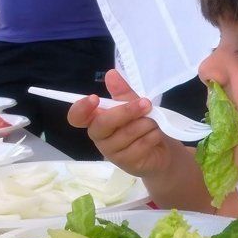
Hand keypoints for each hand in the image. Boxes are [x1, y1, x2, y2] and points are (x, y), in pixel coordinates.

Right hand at [67, 69, 184, 177]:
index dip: (81, 108)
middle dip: (126, 111)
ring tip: (154, 122)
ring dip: (146, 123)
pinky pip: (140, 145)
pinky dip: (152, 135)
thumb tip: (111, 74)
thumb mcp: (134, 105)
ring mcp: (112, 152)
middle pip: (103, 124)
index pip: (77, 117)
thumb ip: (122, 92)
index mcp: (96, 120)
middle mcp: (100, 137)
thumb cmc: (141, 125)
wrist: (160, 150)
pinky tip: (155, 135)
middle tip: (146, 104)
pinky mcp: (127, 162)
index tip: (94, 98)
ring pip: (127, 133)